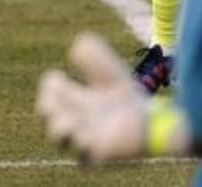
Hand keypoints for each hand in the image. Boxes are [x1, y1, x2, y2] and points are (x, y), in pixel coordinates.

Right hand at [36, 33, 150, 163]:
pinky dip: (81, 144)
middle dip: (48, 104)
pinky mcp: (98, 153)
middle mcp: (75, 120)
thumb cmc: (129, 102)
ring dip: (59, 126)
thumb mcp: (111, 74)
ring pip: (59, 137)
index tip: (58, 77)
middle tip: (56, 98)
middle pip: (48, 114)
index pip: (50, 92)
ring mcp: (84, 138)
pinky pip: (82, 156)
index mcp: (75, 100)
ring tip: (70, 119)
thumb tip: (78, 44)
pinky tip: (87, 135)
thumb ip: (96, 57)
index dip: (50, 84)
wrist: (153, 124)